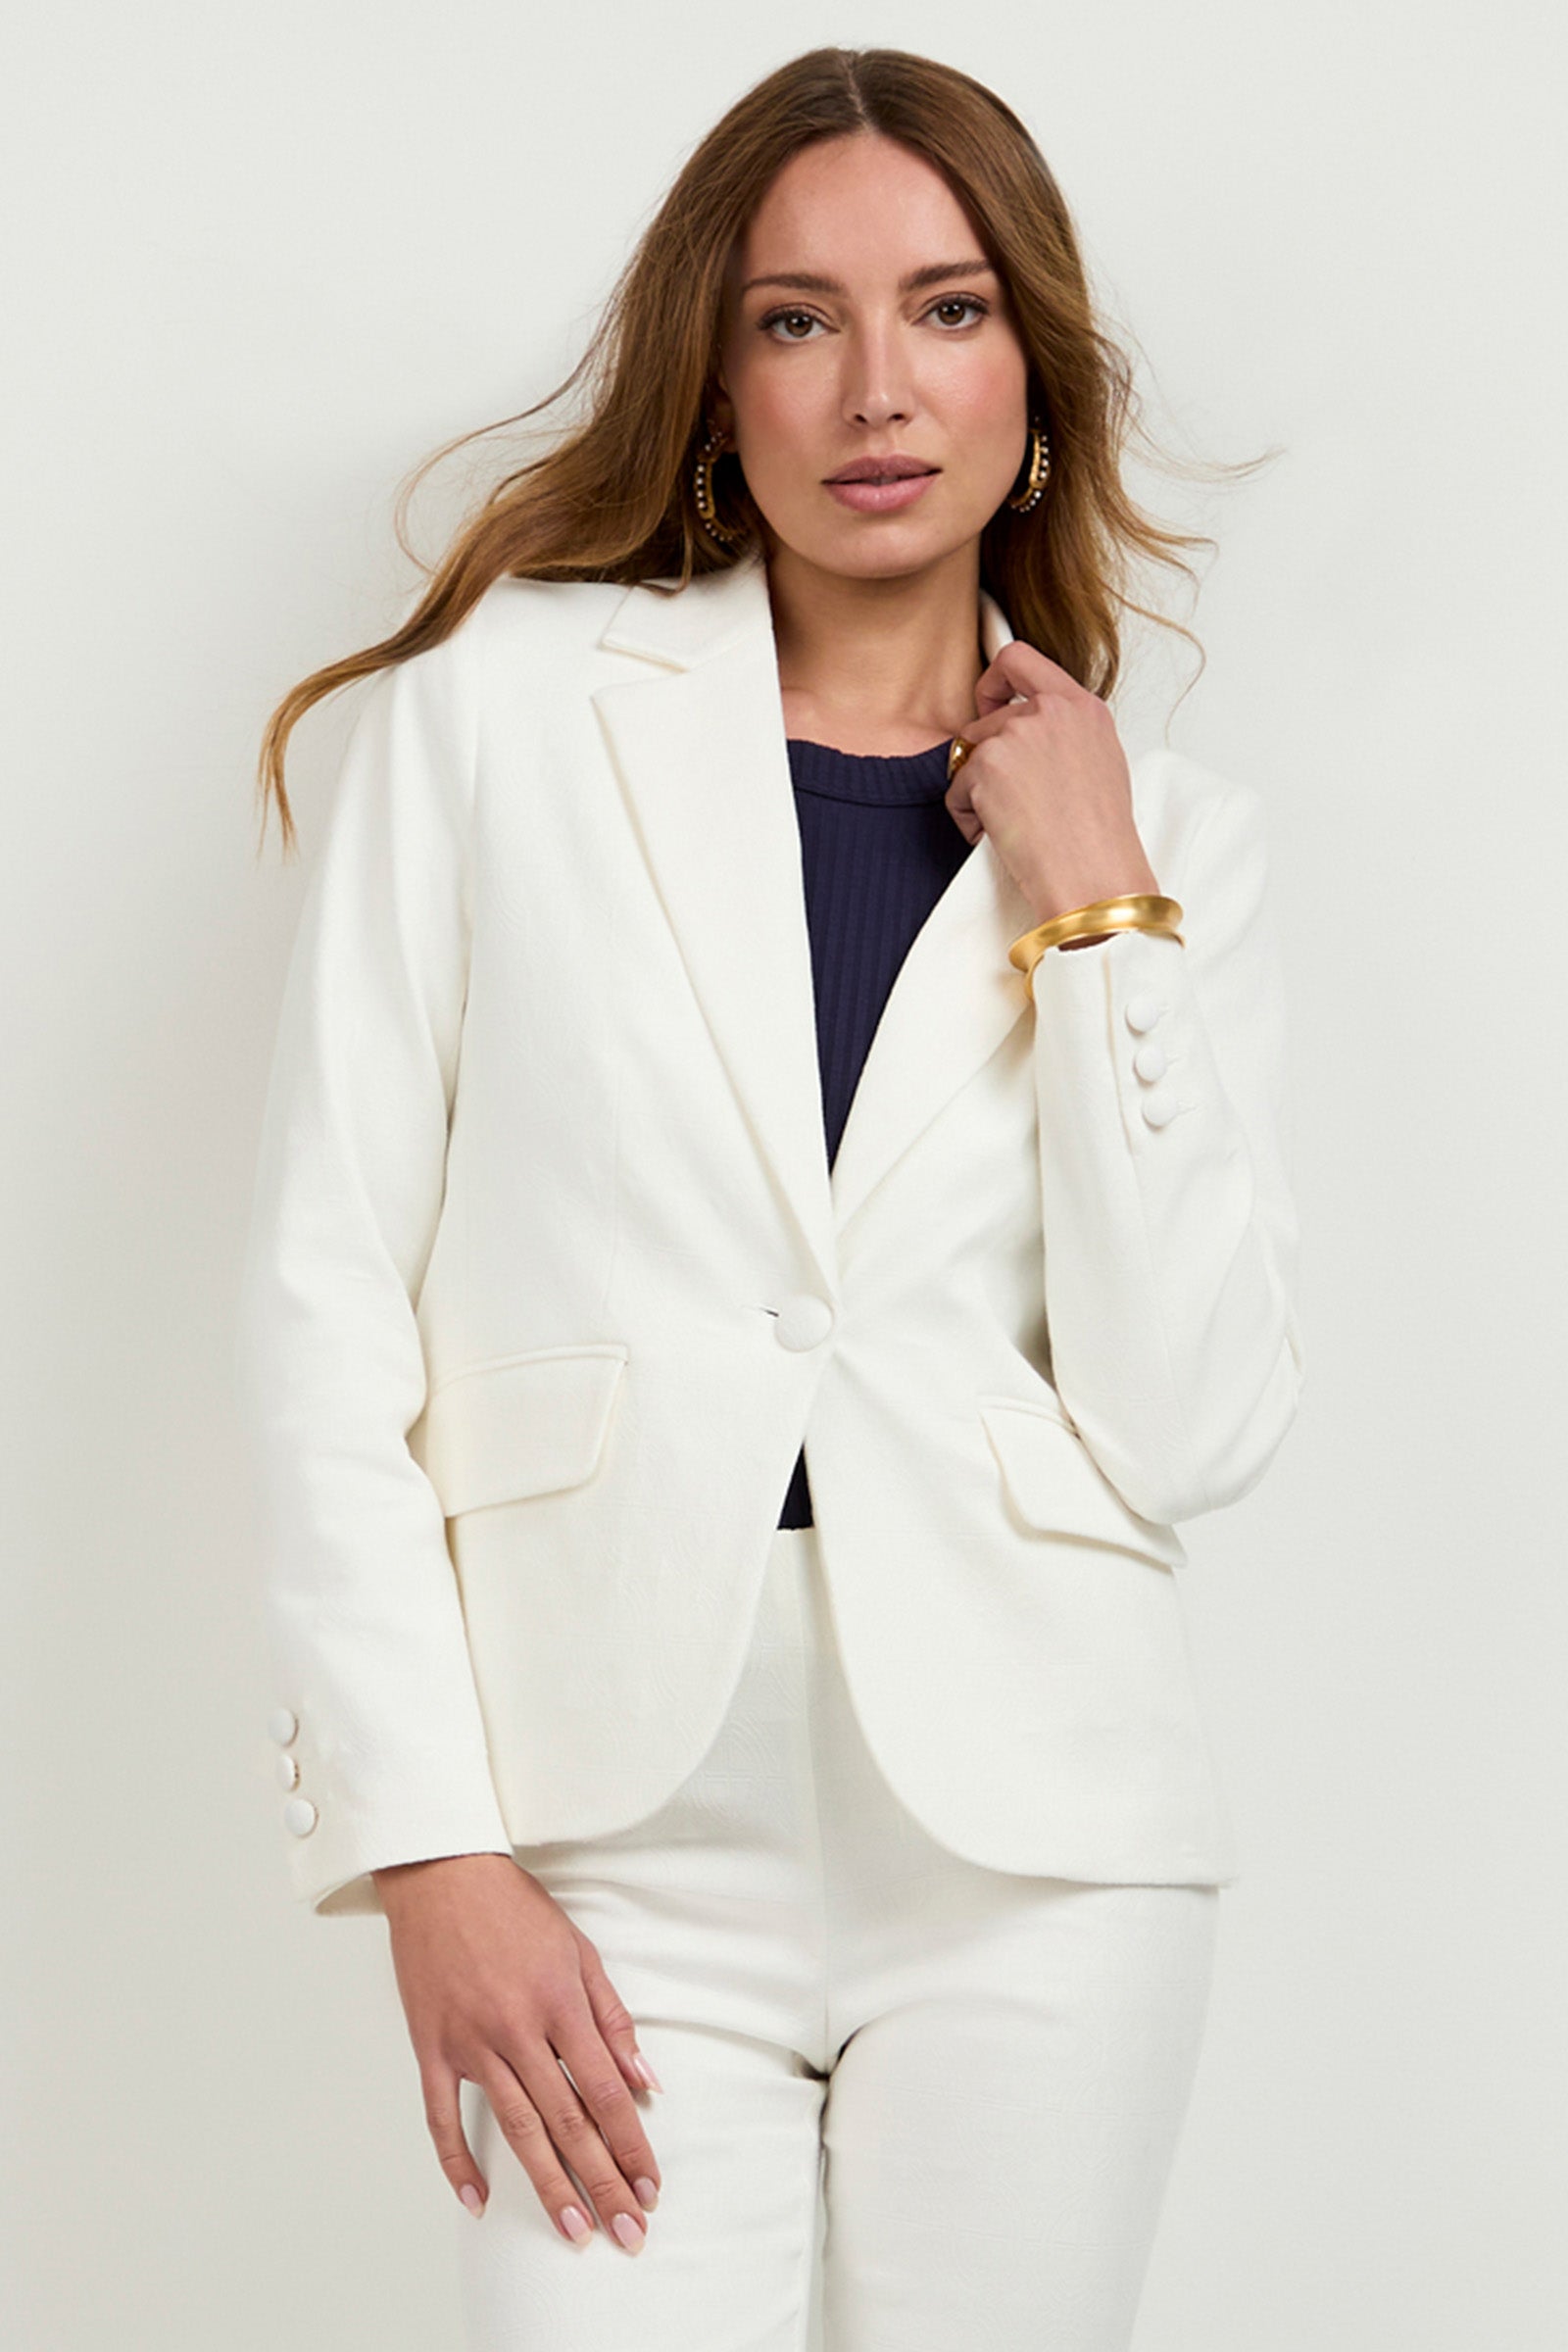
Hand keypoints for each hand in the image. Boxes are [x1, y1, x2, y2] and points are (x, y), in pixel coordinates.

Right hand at [372, 1852, 662, 2251]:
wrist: (442, 1874)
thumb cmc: (514, 1908)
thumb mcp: (580, 1950)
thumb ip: (613, 2019)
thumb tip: (644, 2081)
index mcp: (561, 2004)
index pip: (607, 2093)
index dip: (631, 2146)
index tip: (649, 2188)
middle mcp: (518, 2030)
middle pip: (568, 2123)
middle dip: (602, 2183)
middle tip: (627, 2233)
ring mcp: (471, 2043)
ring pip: (517, 2129)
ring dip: (549, 2185)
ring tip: (575, 2230)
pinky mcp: (430, 2048)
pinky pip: (442, 2118)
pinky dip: (458, 2163)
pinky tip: (478, 2202)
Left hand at [946, 640, 1160, 940]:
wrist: (1093, 874)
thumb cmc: (1099, 837)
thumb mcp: (1097, 763)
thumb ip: (1063, 733)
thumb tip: (1025, 733)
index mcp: (1082, 707)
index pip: (1022, 658)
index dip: (995, 679)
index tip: (990, 703)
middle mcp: (1049, 710)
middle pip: (987, 718)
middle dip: (987, 758)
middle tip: (1008, 796)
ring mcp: (1016, 733)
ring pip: (970, 754)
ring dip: (979, 790)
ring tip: (1016, 822)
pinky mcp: (986, 764)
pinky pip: (956, 789)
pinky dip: (969, 816)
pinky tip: (1002, 834)